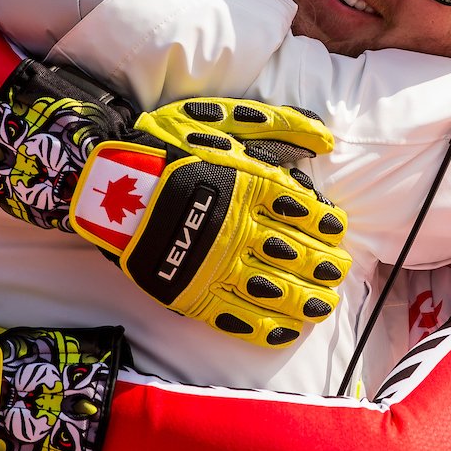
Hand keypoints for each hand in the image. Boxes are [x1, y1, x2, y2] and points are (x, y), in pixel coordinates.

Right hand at [0, 61, 351, 347]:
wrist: (111, 185)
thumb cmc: (170, 147)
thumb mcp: (225, 120)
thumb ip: (279, 125)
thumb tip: (326, 140)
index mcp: (254, 189)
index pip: (305, 213)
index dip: (325, 224)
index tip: (335, 230)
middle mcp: (242, 230)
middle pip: (296, 254)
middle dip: (323, 265)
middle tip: (339, 270)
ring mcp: (218, 266)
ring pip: (275, 290)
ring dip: (305, 299)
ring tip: (325, 304)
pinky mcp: (194, 294)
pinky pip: (237, 318)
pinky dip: (265, 328)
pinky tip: (285, 331)